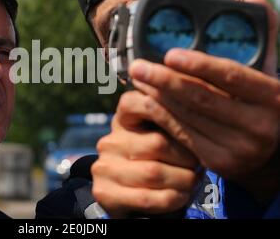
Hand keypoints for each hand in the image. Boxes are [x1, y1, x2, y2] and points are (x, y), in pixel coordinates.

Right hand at [91, 90, 199, 216]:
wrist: (130, 200)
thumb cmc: (155, 162)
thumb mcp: (158, 137)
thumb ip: (170, 121)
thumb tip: (197, 111)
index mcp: (122, 121)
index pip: (134, 103)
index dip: (162, 108)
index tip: (188, 118)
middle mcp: (110, 142)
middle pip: (157, 143)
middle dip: (187, 157)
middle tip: (199, 163)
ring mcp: (104, 167)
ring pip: (154, 172)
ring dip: (183, 180)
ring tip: (193, 180)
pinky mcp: (104, 192)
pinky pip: (147, 197)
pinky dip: (171, 198)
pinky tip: (181, 195)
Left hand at [128, 0, 279, 201]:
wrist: (272, 156)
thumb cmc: (265, 104)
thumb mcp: (270, 73)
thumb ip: (262, 37)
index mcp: (273, 97)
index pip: (232, 76)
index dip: (199, 64)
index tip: (169, 53)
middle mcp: (259, 126)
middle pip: (201, 98)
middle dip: (165, 80)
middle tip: (138, 65)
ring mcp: (237, 148)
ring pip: (187, 116)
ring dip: (158, 95)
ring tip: (139, 77)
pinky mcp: (218, 162)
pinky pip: (182, 133)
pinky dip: (162, 113)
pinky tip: (148, 98)